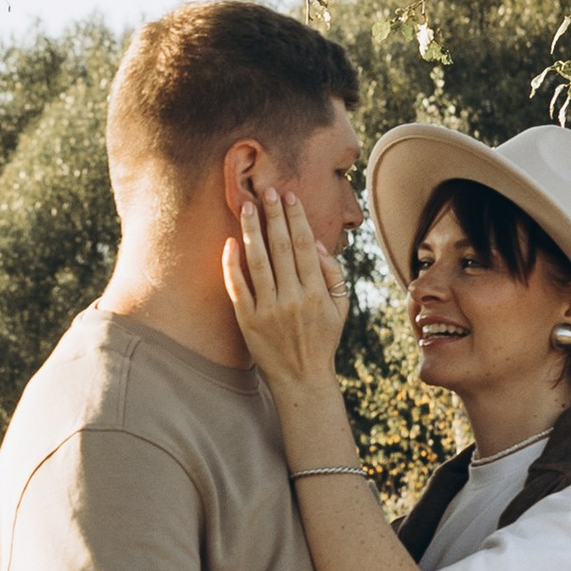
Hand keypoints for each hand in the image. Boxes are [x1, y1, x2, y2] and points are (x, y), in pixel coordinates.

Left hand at [223, 184, 349, 396]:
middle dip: (274, 216)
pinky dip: (232, 264)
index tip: (289, 196)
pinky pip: (238, 287)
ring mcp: (269, 310)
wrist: (301, 379)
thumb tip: (318, 244)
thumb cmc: (322, 339)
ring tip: (247, 207)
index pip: (305, 246)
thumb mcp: (341, 308)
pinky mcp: (248, 321)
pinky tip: (230, 243)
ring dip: (252, 231)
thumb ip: (333, 275)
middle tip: (267, 190)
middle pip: (281, 248)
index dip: (296, 218)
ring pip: (258, 262)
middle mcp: (293, 298)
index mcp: (317, 292)